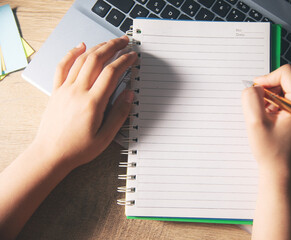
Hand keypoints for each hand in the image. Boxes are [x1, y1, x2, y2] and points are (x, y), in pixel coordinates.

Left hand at [32, 36, 136, 169]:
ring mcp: (65, 89)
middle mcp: (77, 91)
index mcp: (92, 103)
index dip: (124, 61)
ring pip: (82, 60)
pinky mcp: (56, 91)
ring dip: (97, 47)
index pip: (111, 73)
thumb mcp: (105, 136)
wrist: (50, 154)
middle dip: (112, 47)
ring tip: (109, 42)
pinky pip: (63, 66)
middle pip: (96, 60)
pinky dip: (71, 53)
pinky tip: (79, 47)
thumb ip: (119, 113)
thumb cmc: (78, 149)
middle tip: (124, 41)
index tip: (132, 56)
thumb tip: (129, 94)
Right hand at [241, 64, 290, 179]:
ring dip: (270, 99)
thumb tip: (253, 86)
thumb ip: (250, 98)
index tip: (255, 92)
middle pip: (286, 80)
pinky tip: (270, 120)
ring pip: (285, 89)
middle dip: (268, 91)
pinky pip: (286, 99)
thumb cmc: (272, 152)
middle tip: (259, 108)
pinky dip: (274, 106)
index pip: (286, 73)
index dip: (266, 79)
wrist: (282, 172)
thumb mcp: (255, 123)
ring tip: (265, 117)